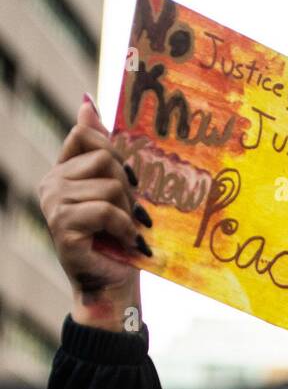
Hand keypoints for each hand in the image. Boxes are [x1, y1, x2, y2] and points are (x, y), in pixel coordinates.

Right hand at [38, 95, 144, 329]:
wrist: (111, 287)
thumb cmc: (117, 241)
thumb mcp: (114, 191)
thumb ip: (101, 150)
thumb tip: (86, 101)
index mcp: (62, 171)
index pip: (84, 133)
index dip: (114, 148)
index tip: (130, 178)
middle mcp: (51, 184)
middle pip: (103, 158)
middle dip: (129, 186)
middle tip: (135, 214)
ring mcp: (54, 204)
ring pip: (109, 185)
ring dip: (129, 211)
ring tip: (129, 232)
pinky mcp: (63, 227)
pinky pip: (105, 210)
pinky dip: (124, 227)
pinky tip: (128, 242)